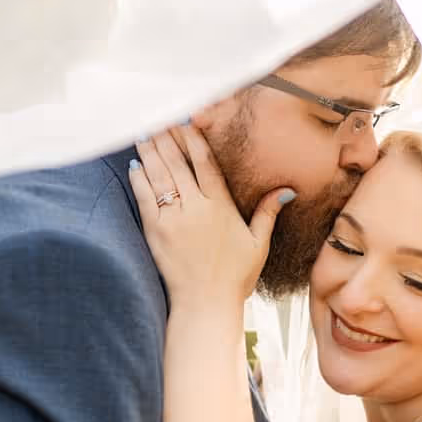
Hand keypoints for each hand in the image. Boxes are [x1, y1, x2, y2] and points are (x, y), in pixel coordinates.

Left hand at [129, 126, 294, 304]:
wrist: (206, 304)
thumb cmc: (235, 277)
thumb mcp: (258, 243)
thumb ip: (268, 212)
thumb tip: (287, 190)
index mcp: (221, 206)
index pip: (206, 163)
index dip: (194, 138)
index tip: (186, 120)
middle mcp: (197, 207)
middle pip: (179, 163)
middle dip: (167, 137)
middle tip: (158, 118)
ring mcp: (174, 218)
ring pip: (160, 175)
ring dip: (151, 151)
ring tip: (143, 132)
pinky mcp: (156, 231)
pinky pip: (145, 197)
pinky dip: (139, 179)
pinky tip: (135, 164)